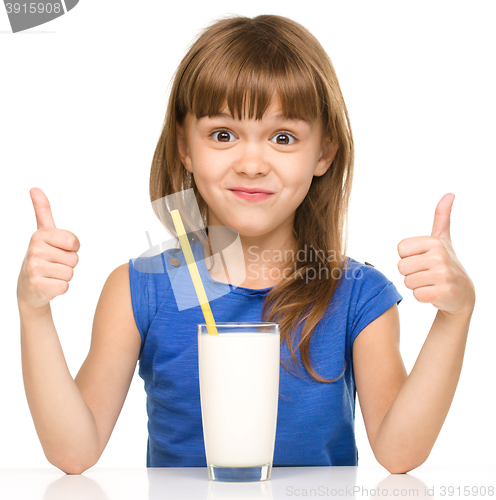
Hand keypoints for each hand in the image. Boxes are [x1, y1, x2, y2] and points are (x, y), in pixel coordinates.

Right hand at [17, 188, 79, 311]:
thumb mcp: (43, 233)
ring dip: (64, 276)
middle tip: (54, 264)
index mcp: (39, 235)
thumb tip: (35, 188)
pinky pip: (65, 286)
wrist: (28, 287)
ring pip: (70, 272)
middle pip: (74, 258)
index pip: (74, 242)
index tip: (58, 249)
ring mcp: (34, 269)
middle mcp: (34, 250)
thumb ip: (42, 211)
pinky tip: (49, 285)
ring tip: (51, 274)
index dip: (71, 248)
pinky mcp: (38, 286)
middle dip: (68, 263)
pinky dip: (61, 287)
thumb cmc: (42, 257)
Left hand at [397, 193, 474, 316]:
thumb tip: (449, 194)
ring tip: (430, 282)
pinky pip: (416, 295)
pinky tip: (434, 292)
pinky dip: (422, 296)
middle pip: (401, 267)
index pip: (401, 249)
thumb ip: (442, 217)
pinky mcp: (442, 293)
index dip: (408, 257)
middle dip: (410, 273)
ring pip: (407, 282)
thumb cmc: (445, 264)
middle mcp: (440, 256)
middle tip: (426, 273)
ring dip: (416, 285)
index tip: (422, 259)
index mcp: (435, 242)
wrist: (462, 293)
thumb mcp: (443, 239)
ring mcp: (443, 275)